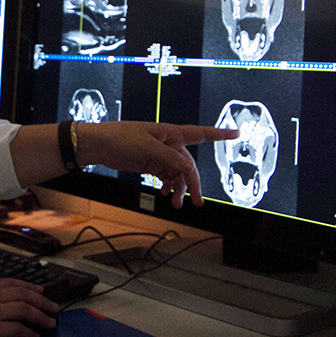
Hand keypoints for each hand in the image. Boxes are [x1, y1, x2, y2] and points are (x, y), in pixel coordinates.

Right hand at [0, 279, 57, 336]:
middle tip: (54, 307)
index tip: (41, 292)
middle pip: (23, 294)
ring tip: (50, 323)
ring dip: (40, 316)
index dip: (30, 287)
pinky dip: (28, 332)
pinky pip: (17, 329)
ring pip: (24, 309)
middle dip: (42, 301)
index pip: (12, 283)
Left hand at [80, 121, 238, 208]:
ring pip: (178, 174)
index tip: (236, 133)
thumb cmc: (121, 138)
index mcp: (171, 133)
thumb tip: (188, 168)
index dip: (219, 134)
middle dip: (192, 184)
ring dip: (178, 189)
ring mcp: (160, 154)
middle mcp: (169, 143)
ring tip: (174, 203)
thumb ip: (170, 158)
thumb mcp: (148, 148)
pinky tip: (165, 194)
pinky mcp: (151, 164)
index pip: (200, 133)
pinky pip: (167, 177)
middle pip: (188, 165)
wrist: (99, 145)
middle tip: (196, 202)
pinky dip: (168, 186)